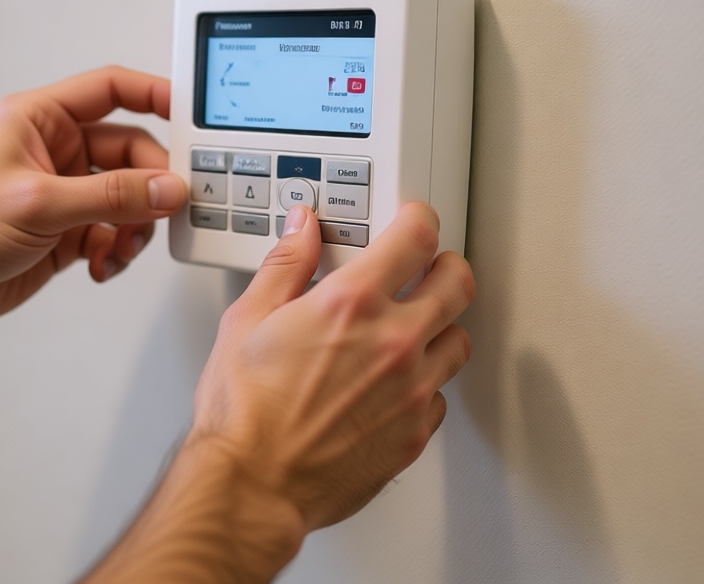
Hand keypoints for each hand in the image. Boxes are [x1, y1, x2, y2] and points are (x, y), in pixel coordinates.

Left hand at [0, 66, 187, 325]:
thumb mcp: (38, 204)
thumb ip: (109, 196)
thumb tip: (163, 188)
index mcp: (40, 119)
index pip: (111, 90)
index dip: (154, 94)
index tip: (190, 112)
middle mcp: (55, 150)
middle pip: (130, 152)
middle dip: (149, 184)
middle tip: (164, 207)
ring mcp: (63, 192)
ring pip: (127, 197)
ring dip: (133, 225)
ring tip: (120, 246)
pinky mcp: (67, 230)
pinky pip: (114, 232)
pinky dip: (116, 250)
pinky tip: (100, 264)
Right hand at [190, 202, 474, 531]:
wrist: (253, 483)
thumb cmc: (244, 411)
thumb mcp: (248, 319)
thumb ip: (285, 266)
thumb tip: (302, 230)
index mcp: (351, 304)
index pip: (416, 238)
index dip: (420, 220)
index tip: (414, 221)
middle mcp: (393, 342)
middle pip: (458, 284)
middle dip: (447, 266)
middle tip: (430, 268)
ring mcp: (410, 390)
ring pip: (459, 340)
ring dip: (441, 326)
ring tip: (415, 327)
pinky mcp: (414, 433)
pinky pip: (440, 396)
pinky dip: (425, 383)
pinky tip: (397, 383)